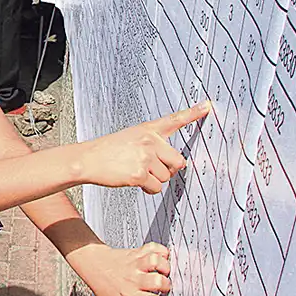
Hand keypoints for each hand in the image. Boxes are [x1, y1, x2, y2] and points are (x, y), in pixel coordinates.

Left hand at [68, 242, 175, 295]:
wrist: (92, 264)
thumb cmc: (104, 286)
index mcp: (130, 294)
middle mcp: (133, 278)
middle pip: (157, 281)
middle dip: (167, 285)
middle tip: (166, 287)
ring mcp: (135, 263)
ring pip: (155, 261)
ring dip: (165, 267)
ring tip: (164, 272)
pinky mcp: (136, 252)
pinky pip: (152, 247)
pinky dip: (161, 250)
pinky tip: (162, 257)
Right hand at [78, 101, 209, 192]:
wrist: (88, 159)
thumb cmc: (107, 150)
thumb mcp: (130, 137)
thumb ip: (151, 145)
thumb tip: (171, 164)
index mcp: (147, 130)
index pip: (174, 119)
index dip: (193, 113)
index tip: (207, 106)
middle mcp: (149, 141)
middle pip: (178, 161)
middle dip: (168, 169)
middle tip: (152, 169)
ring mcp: (145, 157)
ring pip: (166, 177)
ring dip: (154, 180)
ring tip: (136, 172)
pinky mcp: (140, 173)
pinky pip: (156, 188)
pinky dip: (148, 189)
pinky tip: (134, 181)